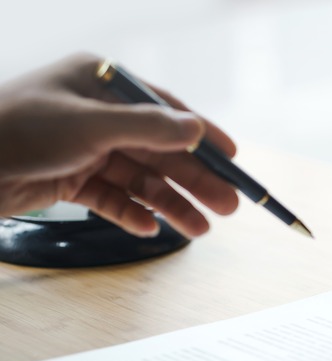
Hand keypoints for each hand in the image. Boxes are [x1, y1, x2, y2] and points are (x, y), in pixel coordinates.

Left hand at [0, 53, 238, 237]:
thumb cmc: (17, 131)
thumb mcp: (89, 124)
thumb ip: (147, 127)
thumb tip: (197, 129)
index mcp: (101, 83)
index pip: (165, 110)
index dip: (202, 136)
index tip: (233, 158)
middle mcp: (95, 114)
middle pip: (158, 150)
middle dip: (193, 180)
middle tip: (228, 206)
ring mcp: (83, 148)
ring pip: (139, 179)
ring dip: (170, 203)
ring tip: (200, 229)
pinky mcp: (69, 179)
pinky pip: (111, 197)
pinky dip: (131, 212)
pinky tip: (150, 228)